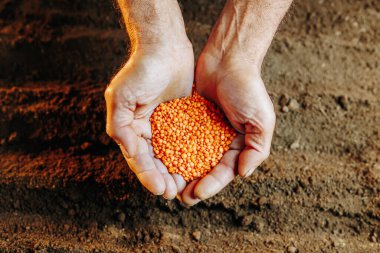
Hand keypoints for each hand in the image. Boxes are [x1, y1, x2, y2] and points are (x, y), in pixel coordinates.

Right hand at [105, 44, 192, 198]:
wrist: (165, 47)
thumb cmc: (141, 69)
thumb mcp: (122, 96)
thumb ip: (120, 125)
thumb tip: (129, 151)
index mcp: (131, 128)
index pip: (139, 158)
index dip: (148, 175)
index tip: (160, 189)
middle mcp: (147, 130)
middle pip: (155, 161)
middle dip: (163, 178)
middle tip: (175, 193)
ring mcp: (166, 126)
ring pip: (171, 155)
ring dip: (177, 171)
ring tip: (187, 186)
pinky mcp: (182, 119)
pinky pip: (186, 141)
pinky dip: (191, 155)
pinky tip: (199, 166)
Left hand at [179, 50, 275, 204]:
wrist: (228, 58)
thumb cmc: (248, 88)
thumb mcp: (261, 120)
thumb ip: (257, 149)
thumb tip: (242, 174)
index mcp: (238, 146)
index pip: (224, 172)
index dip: (211, 185)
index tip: (196, 193)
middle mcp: (220, 142)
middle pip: (205, 170)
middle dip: (193, 184)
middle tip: (179, 197)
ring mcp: (203, 131)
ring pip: (189, 157)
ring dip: (180, 172)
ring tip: (167, 184)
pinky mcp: (187, 119)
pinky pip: (178, 138)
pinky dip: (171, 150)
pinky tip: (160, 160)